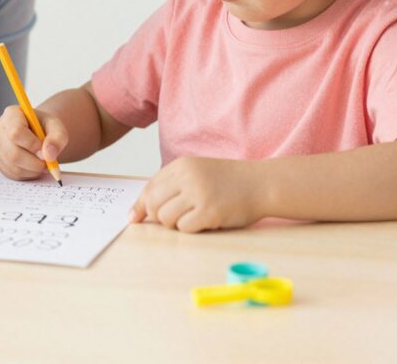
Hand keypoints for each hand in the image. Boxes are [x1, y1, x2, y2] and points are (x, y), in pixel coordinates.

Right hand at [0, 105, 67, 180]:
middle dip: (34, 163)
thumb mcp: (56, 127)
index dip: (32, 145)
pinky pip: (11, 173)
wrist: (37, 133)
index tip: (45, 151)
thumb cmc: (45, 127)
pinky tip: (34, 167)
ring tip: (43, 165)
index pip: (16, 132)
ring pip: (12, 166)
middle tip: (47, 164)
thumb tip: (49, 155)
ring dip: (32, 171)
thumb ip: (57, 138)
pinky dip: (26, 175)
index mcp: (11, 114)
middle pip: (13, 153)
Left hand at [130, 156, 264, 232]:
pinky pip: (185, 228)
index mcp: (181, 166)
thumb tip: (142, 212)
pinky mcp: (209, 211)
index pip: (150, 187)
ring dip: (176, 224)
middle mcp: (187, 177)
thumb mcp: (198, 173)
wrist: (261, 183)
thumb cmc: (229, 182)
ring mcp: (198, 193)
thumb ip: (172, 186)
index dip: (140, 205)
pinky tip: (206, 221)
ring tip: (194, 218)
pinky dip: (192, 229)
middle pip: (153, 204)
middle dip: (158, 217)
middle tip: (174, 220)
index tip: (134, 218)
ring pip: (166, 218)